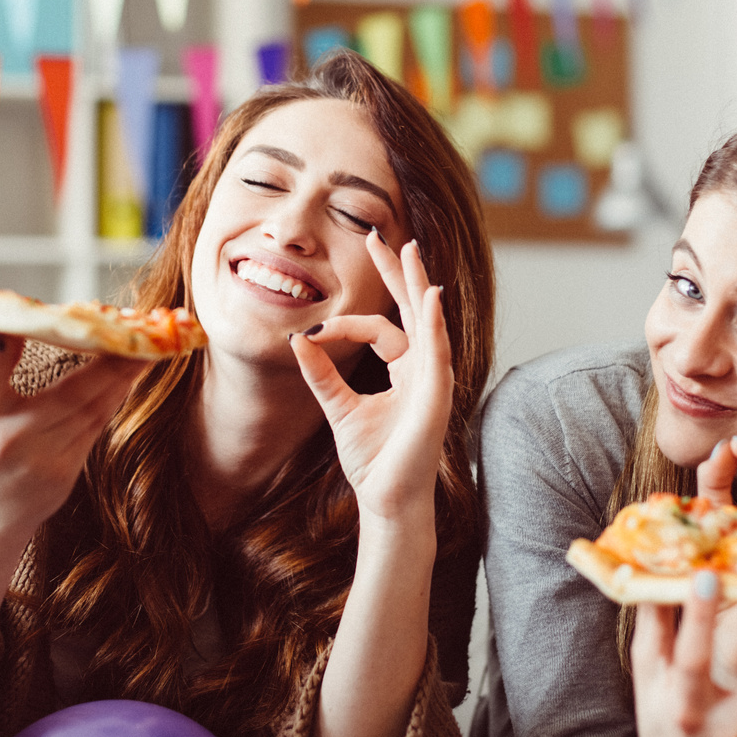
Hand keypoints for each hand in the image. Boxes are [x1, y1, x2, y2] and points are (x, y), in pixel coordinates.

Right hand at [0, 334, 145, 546]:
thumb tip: (9, 323)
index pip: (9, 379)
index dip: (40, 355)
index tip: (88, 329)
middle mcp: (17, 441)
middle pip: (74, 396)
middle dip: (112, 364)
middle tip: (142, 333)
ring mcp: (45, 462)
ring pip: (92, 412)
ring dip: (121, 379)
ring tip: (145, 348)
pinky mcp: (66, 475)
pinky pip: (95, 429)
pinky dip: (113, 400)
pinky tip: (129, 377)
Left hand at [288, 232, 450, 535]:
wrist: (387, 500)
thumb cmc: (373, 461)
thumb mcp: (339, 408)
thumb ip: (321, 374)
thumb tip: (298, 339)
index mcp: (406, 371)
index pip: (380, 328)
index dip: (344, 325)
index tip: (312, 334)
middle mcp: (424, 369)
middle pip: (412, 309)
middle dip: (397, 272)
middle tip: (382, 235)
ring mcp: (434, 379)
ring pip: (427, 320)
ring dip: (418, 284)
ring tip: (411, 251)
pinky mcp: (437, 395)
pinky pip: (437, 350)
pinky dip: (433, 322)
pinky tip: (429, 296)